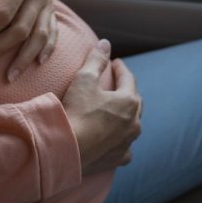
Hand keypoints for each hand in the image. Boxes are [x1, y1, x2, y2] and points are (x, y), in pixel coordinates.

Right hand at [62, 39, 142, 176]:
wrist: (67, 149)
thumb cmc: (76, 111)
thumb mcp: (84, 79)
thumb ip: (96, 59)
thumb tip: (106, 43)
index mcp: (129, 101)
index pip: (128, 78)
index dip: (120, 68)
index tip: (114, 62)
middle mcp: (134, 122)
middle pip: (134, 101)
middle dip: (126, 90)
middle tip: (117, 83)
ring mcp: (128, 142)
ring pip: (132, 124)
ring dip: (126, 115)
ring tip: (116, 110)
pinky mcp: (119, 158)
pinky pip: (125, 146)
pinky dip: (121, 140)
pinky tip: (116, 139)